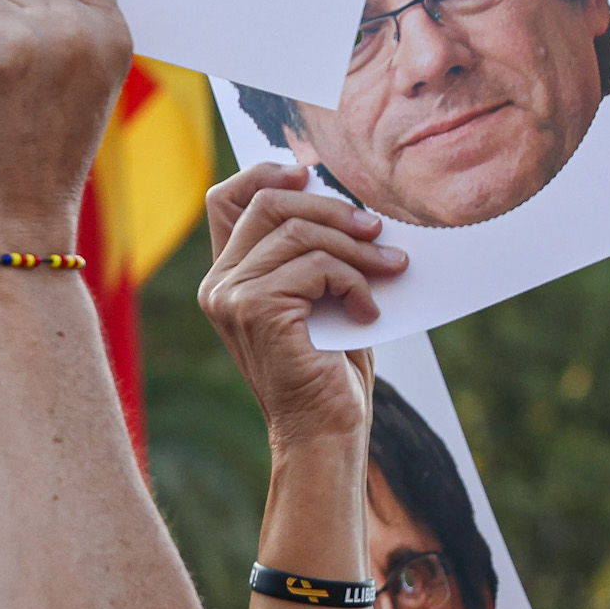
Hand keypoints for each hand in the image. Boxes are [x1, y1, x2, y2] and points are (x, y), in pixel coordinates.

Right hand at [198, 162, 401, 448]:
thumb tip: (345, 198)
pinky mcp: (256, 309)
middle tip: (378, 230)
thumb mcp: (320, 298)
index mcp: (226, 278)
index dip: (267, 174)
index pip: (228, 199)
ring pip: (299, 232)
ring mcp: (231, 297)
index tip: (314, 176)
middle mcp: (218, 284)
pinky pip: (316, 265)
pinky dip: (355, 281)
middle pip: (269, 203)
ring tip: (391, 270)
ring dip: (356, 248)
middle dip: (332, 209)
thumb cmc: (329, 370)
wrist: (325, 434)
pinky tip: (368, 313)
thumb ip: (313, 253)